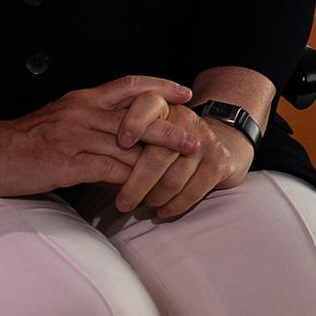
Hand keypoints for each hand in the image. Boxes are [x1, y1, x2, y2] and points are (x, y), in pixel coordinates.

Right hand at [0, 75, 197, 197]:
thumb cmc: (20, 140)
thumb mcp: (59, 120)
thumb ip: (89, 121)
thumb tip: (119, 133)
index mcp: (82, 98)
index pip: (130, 85)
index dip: (161, 87)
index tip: (185, 93)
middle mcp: (83, 111)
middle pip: (139, 115)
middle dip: (171, 127)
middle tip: (196, 137)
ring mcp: (75, 135)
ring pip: (129, 146)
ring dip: (157, 161)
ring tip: (180, 170)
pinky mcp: (68, 161)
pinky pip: (111, 170)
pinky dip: (130, 182)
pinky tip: (142, 192)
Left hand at [111, 104, 254, 218]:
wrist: (220, 140)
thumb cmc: (167, 143)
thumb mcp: (147, 131)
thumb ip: (123, 143)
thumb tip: (94, 167)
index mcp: (163, 106)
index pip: (148, 105)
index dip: (134, 122)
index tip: (122, 142)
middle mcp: (186, 119)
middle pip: (157, 154)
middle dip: (137, 184)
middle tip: (122, 203)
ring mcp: (205, 140)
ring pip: (173, 179)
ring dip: (154, 198)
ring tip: (145, 204)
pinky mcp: (220, 161)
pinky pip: (192, 191)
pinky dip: (174, 206)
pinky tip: (163, 211)